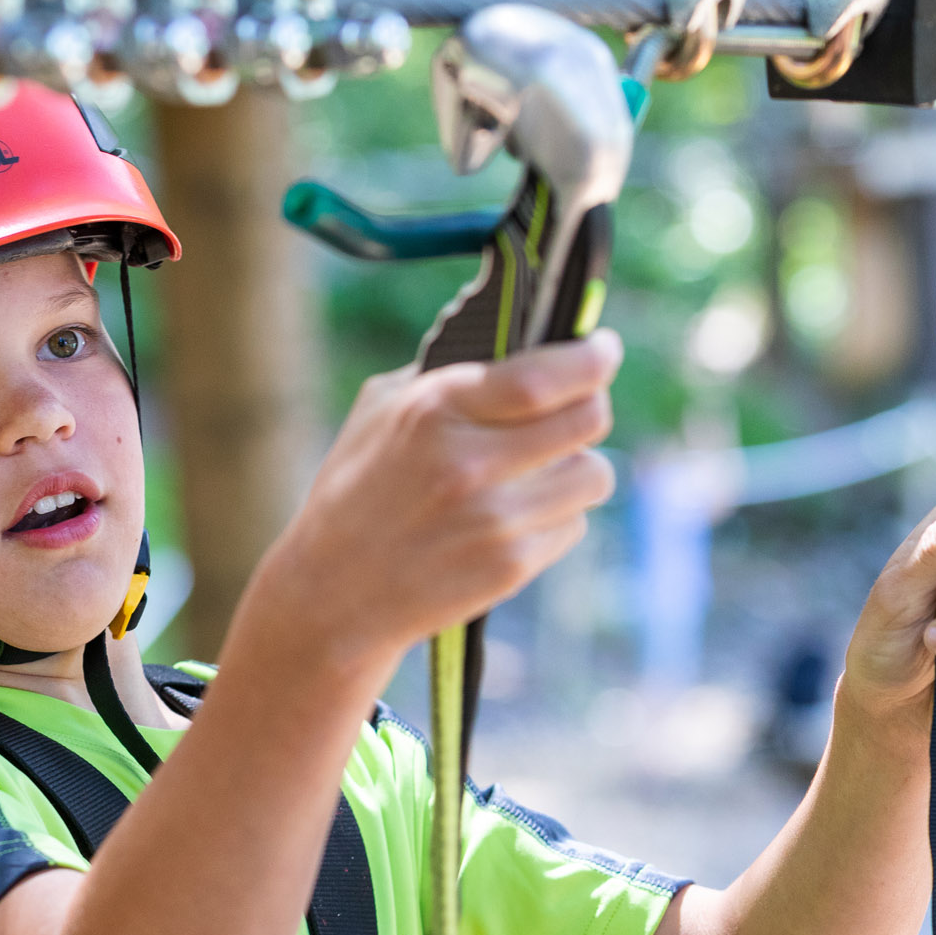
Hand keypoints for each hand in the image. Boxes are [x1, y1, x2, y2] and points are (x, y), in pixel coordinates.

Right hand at [245, 332, 620, 680]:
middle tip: (580, 406)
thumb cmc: (356, 492)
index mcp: (436, 411)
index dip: (592, 358)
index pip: (545, 376)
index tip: (602, 350)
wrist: (333, 594)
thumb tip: (516, 340)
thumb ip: (448, 373)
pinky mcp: (510, 567)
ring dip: (575, 468)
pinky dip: (554, 518)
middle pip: (588, 419)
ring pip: (593, 475)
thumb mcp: (380, 413)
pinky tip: (511, 520)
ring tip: (537, 472)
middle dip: (592, 406)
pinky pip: (573, 525)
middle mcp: (470, 464)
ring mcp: (495, 520)